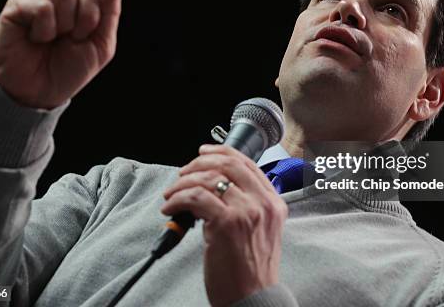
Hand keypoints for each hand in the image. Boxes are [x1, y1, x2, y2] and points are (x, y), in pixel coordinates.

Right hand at [0, 0, 129, 108]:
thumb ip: (111, 9)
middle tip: (77, 37)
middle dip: (90, 16)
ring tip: (57, 39)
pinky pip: (42, 7)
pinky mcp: (17, 6)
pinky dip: (46, 29)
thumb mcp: (102, 42)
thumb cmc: (71, 68)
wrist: (43, 92)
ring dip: (68, 23)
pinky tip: (38, 39)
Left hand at [161, 144, 287, 306]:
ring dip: (182, 183)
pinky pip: (194, 197)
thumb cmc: (251, 270)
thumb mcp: (261, 230)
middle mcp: (263, 203)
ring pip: (208, 178)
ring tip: (171, 195)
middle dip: (198, 163)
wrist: (252, 299)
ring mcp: (246, 212)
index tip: (203, 152)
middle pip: (227, 163)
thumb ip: (248, 204)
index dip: (221, 152)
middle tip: (182, 173)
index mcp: (273, 202)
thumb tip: (214, 185)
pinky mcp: (226, 224)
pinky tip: (170, 209)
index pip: (246, 163)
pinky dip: (177, 199)